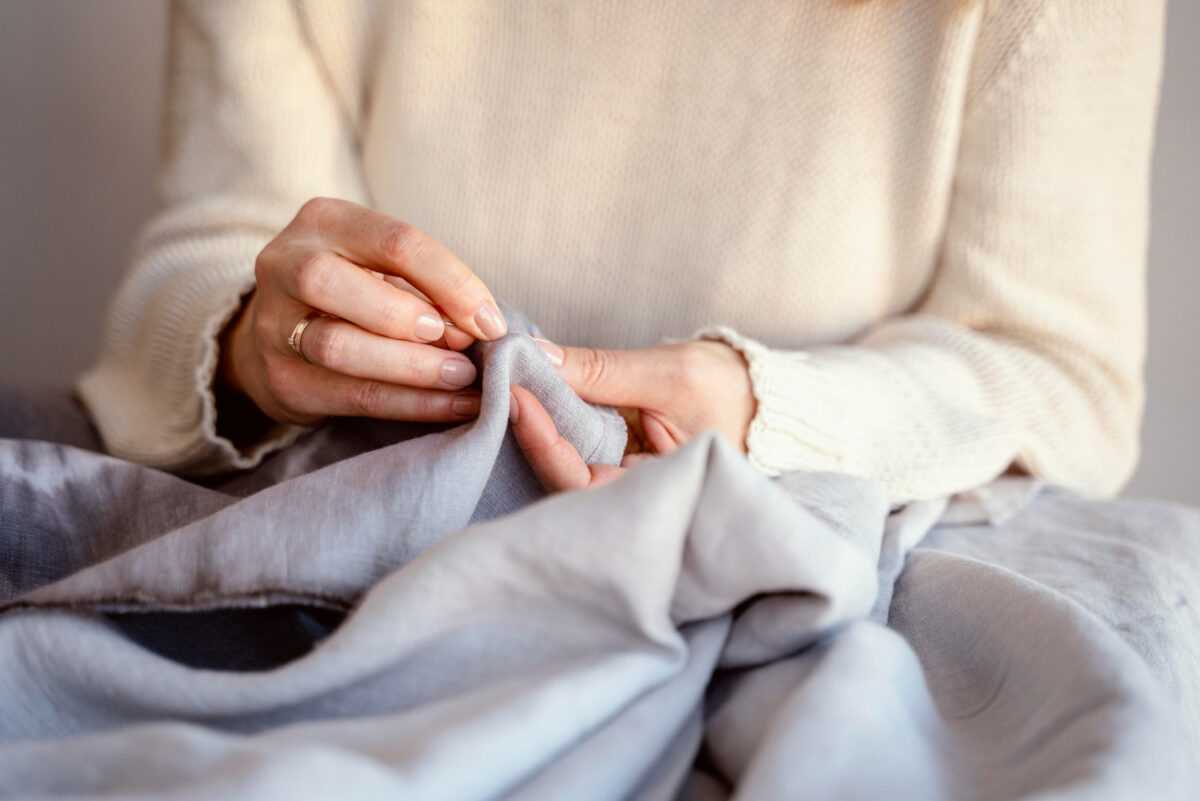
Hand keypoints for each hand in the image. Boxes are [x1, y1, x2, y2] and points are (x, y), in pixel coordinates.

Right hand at [218, 198, 507, 426]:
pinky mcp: (281, 380)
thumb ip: (429, 286)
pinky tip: (451, 406)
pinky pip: (350, 395)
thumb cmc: (359, 293)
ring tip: (463, 380)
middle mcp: (285, 264)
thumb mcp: (386, 266)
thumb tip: (490, 327)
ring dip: (412, 367)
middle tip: (461, 345)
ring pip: (338, 345)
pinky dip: (408, 404)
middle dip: (410, 318)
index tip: (493, 321)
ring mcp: (273, 325)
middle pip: (336, 284)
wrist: (280, 335)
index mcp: (324, 221)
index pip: (394, 242)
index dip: (451, 282)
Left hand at [509, 340, 755, 492]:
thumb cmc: (734, 390)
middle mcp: (635, 500)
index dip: (544, 446)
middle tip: (504, 387)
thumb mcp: (670, 374)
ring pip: (566, 466)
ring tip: (514, 385)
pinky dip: (555, 422)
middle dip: (530, 436)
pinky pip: (578, 449)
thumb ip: (601, 370)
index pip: (582, 486)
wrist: (769, 397)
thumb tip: (536, 356)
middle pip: (565, 483)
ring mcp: (625, 482)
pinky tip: (537, 394)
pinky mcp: (619, 462)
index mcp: (658, 495)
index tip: (519, 398)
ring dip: (538, 428)